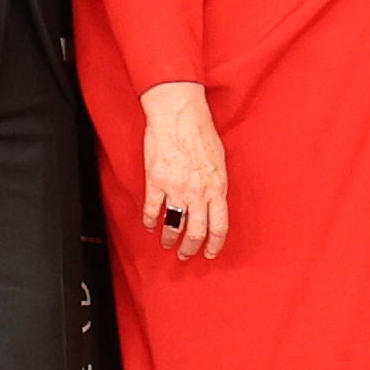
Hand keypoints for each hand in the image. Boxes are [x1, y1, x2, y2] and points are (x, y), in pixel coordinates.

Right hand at [138, 82, 228, 262]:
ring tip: (167, 243)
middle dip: (190, 248)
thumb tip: (214, 203)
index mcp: (217, 187)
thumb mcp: (219, 161)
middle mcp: (198, 192)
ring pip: (173, 225)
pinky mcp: (156, 181)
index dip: (215, 244)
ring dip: (170, 239)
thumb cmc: (200, 132)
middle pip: (196, 232)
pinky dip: (150, 222)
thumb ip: (216, 185)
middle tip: (186, 255)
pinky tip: (150, 225)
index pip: (219, 226)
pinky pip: (153, 210)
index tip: (210, 253)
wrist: (179, 114)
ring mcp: (176, 188)